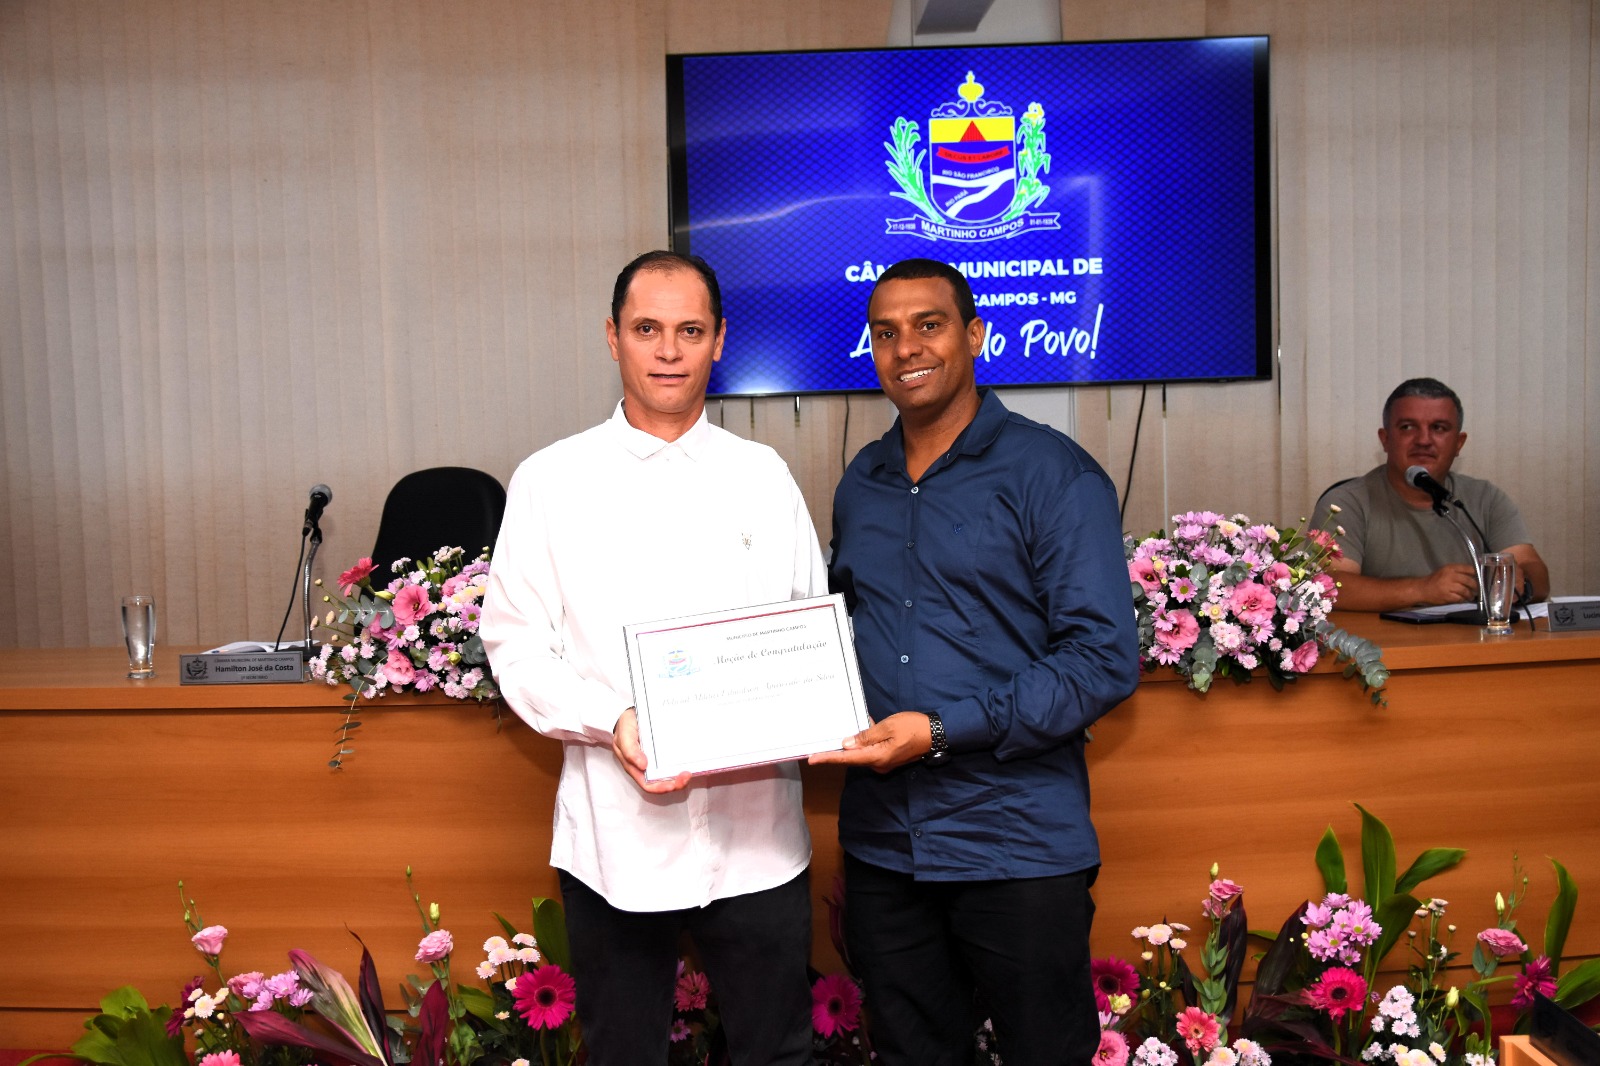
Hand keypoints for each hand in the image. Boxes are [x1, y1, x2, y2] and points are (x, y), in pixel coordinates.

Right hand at [613, 708, 691, 792]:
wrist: (629, 712)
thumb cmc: (625, 725)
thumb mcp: (624, 735)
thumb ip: (630, 750)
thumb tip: (642, 766)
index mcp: (634, 767)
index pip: (648, 785)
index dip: (661, 788)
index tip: (673, 784)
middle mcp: (645, 767)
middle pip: (661, 783)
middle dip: (675, 783)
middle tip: (686, 775)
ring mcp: (655, 760)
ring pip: (668, 775)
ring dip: (679, 776)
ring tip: (688, 771)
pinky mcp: (661, 752)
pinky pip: (671, 762)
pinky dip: (680, 764)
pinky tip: (687, 760)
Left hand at [808, 711, 932, 772]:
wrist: (937, 733)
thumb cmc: (913, 727)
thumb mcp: (888, 727)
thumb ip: (866, 736)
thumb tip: (846, 744)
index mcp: (877, 758)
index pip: (847, 759)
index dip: (828, 758)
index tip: (811, 759)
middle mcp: (879, 765)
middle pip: (853, 756)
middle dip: (842, 746)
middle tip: (830, 735)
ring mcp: (884, 763)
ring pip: (863, 752)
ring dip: (857, 741)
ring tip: (855, 723)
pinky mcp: (889, 758)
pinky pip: (872, 750)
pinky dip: (867, 740)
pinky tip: (868, 726)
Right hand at [1419, 563, 1478, 605]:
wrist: (1422, 589)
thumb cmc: (1435, 580)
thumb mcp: (1445, 571)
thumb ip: (1458, 572)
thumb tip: (1475, 574)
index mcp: (1450, 568)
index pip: (1469, 569)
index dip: (1476, 574)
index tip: (1479, 579)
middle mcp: (1450, 576)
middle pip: (1469, 581)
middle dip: (1475, 587)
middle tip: (1476, 590)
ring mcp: (1448, 586)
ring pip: (1466, 591)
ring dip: (1470, 595)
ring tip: (1470, 596)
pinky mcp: (1447, 596)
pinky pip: (1460, 598)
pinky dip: (1463, 599)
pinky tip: (1463, 599)